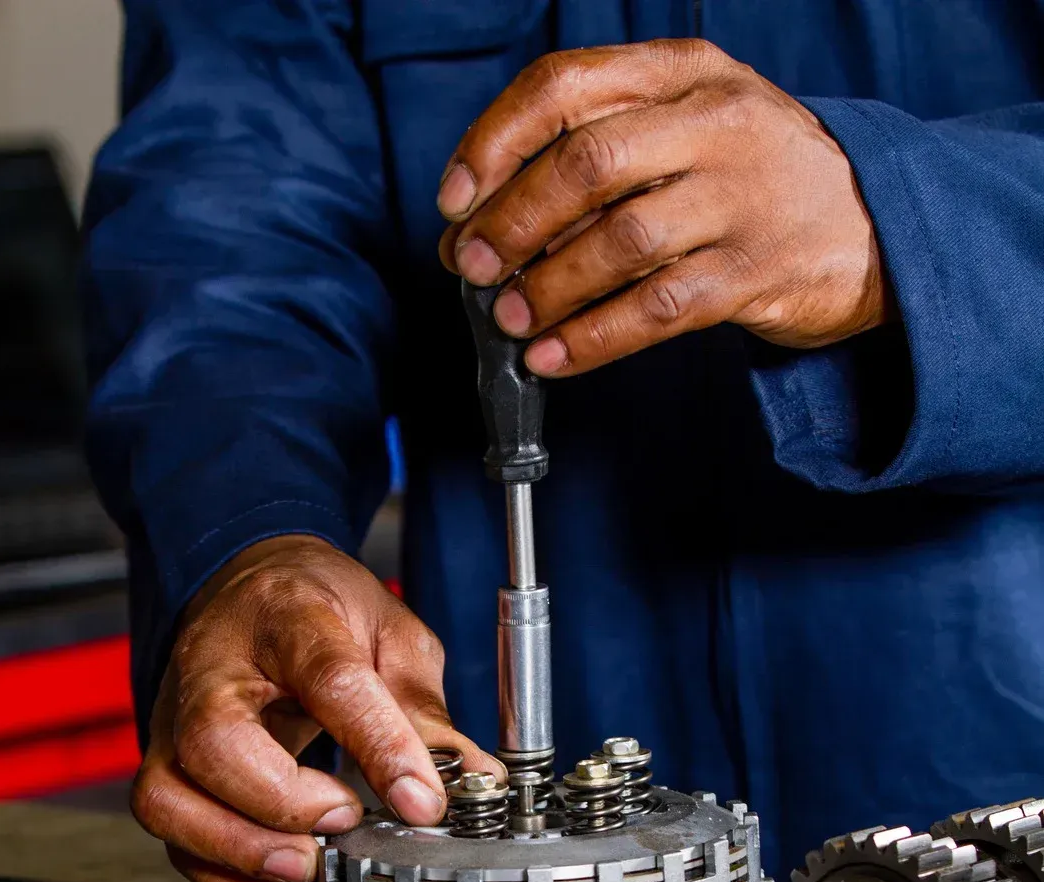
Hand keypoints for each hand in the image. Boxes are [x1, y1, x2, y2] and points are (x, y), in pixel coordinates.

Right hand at [132, 536, 499, 881]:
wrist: (245, 588)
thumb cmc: (312, 607)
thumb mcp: (388, 633)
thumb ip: (423, 709)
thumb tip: (471, 777)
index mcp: (287, 620)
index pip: (329, 679)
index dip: (379, 745)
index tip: (422, 800)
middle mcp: (213, 672)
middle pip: (216, 742)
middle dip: (285, 803)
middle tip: (344, 822)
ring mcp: (177, 725)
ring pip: (171, 800)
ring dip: (243, 853)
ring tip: (309, 868)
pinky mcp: (167, 771)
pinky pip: (176, 841)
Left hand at [438, 39, 890, 374]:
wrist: (877, 224)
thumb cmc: (755, 178)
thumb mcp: (689, 127)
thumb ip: (600, 151)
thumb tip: (484, 221)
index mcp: (682, 72)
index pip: (565, 85)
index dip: (494, 143)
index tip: (455, 197)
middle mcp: (714, 123)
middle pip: (587, 164)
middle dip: (513, 222)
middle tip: (475, 268)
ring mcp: (741, 199)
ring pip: (620, 242)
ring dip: (549, 287)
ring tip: (510, 321)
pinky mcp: (757, 273)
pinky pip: (657, 310)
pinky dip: (594, 339)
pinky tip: (555, 358)